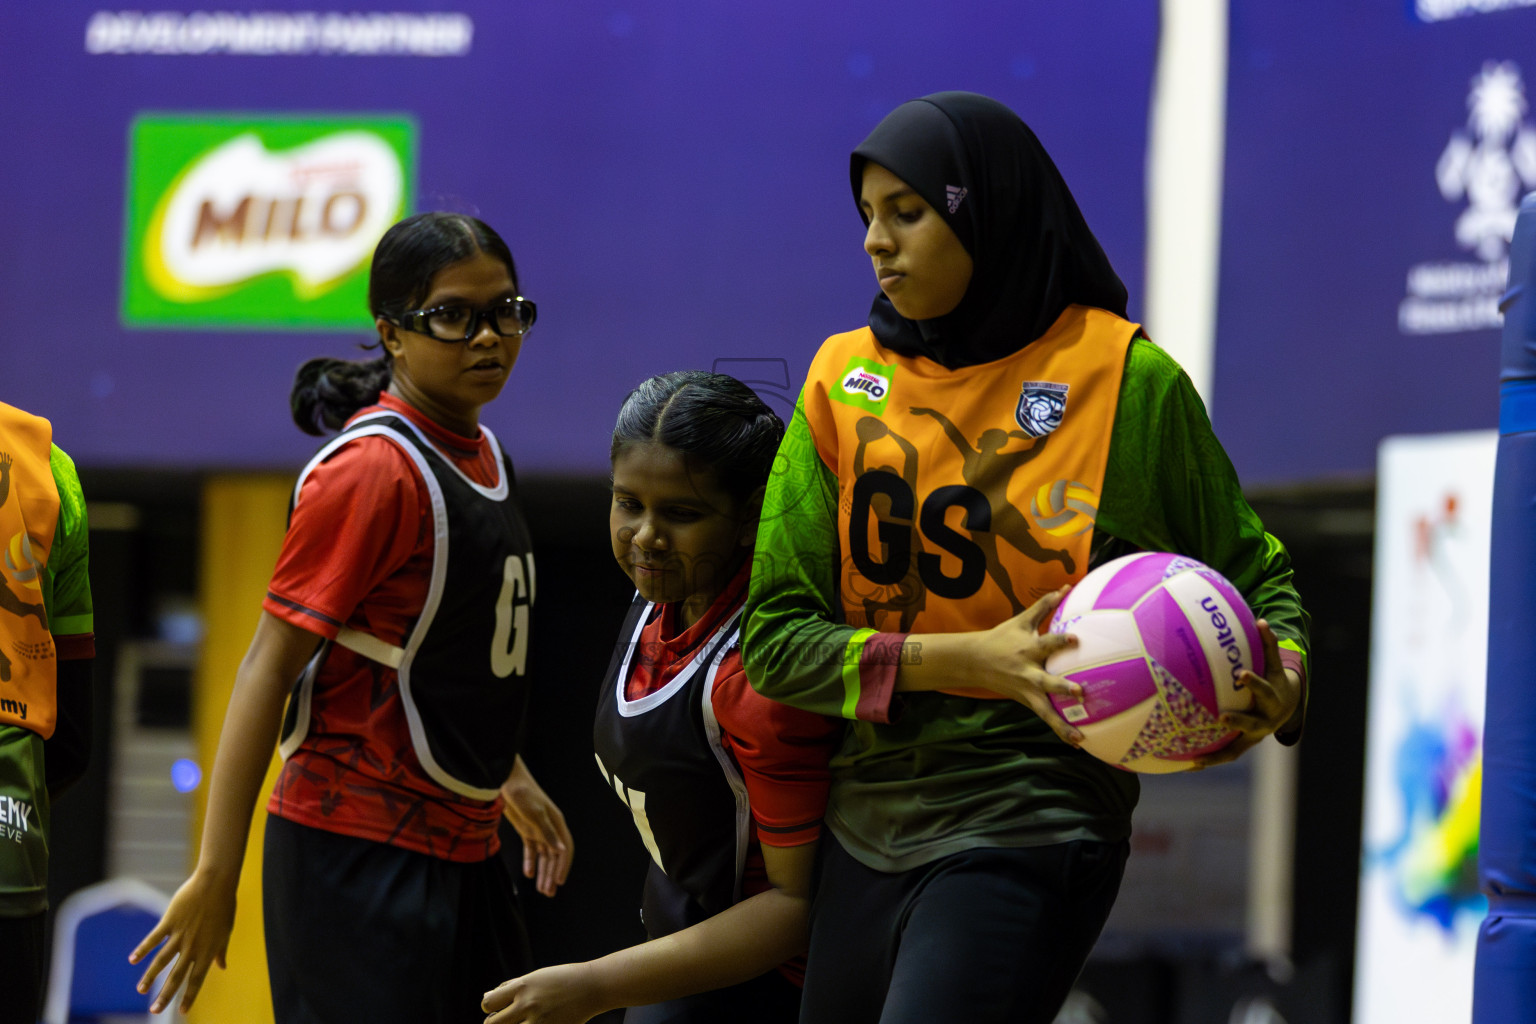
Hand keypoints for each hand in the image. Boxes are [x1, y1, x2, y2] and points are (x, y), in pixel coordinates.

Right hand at [128, 869, 237, 1012]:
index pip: (197, 979)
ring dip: (150, 976)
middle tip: (155, 1011)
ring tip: (141, 990)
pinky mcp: (170, 921)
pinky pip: (153, 938)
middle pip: (177, 975)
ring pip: (162, 960)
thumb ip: (221, 951)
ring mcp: (180, 934)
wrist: (216, 882)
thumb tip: (222, 967)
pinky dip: (142, 949)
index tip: (182, 1011)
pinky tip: (132, 959)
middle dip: (166, 995)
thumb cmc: (224, 906)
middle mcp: (193, 946)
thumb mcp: (226, 931)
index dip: (189, 996)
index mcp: (208, 950)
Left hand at [483, 964, 603, 1023]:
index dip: (489, 1008)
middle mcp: (528, 1004)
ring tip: (520, 1022)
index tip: (497, 1009)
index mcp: (523, 987)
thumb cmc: (563, 980)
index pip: (488, 1003)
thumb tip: (487, 999)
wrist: (593, 987)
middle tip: (505, 1022)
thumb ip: (511, 987)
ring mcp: (539, 1021)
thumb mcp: (536, 977)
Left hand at [500, 759, 573, 896]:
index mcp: (556, 823)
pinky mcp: (526, 830)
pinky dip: (530, 862)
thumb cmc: (523, 792)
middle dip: (551, 874)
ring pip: (543, 855)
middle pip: (554, 856)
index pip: (565, 849)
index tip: (559, 882)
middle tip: (548, 893)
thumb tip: (562, 850)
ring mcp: (538, 829)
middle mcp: (550, 828)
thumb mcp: (535, 813)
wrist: (507, 780)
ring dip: (542, 872)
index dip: (563, 866)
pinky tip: (528, 874)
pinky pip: (531, 850)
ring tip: (541, 890)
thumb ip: (547, 832)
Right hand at [971, 587, 1084, 746]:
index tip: (1075, 640)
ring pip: (1046, 709)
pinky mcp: (1028, 702)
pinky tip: (1078, 742)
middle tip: (1080, 691)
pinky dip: (1060, 730)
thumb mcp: (1022, 620)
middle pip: (1046, 682)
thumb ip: (1045, 605)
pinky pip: (1046, 718)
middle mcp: (1029, 672)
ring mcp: (1027, 690)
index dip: (1060, 641)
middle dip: (1061, 687)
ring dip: (1061, 723)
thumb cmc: (1002, 637)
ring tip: (1079, 736)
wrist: (975, 661)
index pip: (1046, 643)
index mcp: (1029, 649)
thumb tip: (1067, 586)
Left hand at [1193, 619, 1301, 767]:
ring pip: (1236, 749)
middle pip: (1252, 722)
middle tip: (1221, 717)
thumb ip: (1268, 644)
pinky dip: (1209, 760)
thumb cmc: (1275, 680)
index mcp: (1272, 698)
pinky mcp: (1244, 745)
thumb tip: (1261, 620)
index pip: (1264, 689)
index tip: (1240, 673)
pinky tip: (1187, 764)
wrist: (1287, 709)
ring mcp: (1254, 736)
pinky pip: (1226, 755)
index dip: (1253, 682)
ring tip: (1194, 760)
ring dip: (1216, 755)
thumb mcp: (1274, 665)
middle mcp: (1265, 721)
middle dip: (1238, 720)